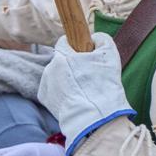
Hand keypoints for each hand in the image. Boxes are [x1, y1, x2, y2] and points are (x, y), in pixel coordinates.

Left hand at [37, 32, 134, 154]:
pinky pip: (54, 88)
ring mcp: (46, 83)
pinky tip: (76, 97)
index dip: (76, 46)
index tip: (85, 54)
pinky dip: (63, 91)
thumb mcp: (110, 55)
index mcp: (63, 55)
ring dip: (68, 78)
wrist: (94, 117)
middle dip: (73, 64)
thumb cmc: (103, 84)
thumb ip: (102, 39)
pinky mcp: (44, 97)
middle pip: (62, 59)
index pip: (64, 41)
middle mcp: (50, 67)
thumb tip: (94, 38)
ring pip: (58, 74)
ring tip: (84, 89)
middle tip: (89, 76)